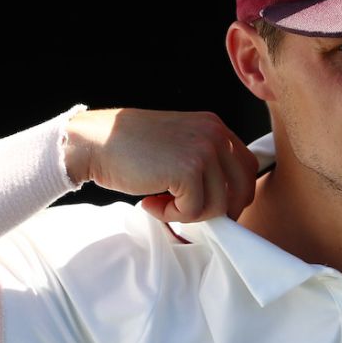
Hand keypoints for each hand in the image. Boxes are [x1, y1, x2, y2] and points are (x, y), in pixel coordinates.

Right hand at [65, 108, 258, 222]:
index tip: (210, 207)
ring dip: (188, 214)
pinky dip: (171, 215)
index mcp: (215, 127)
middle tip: (187, 212)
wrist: (95, 141)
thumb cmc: (130, 148)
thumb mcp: (178, 145)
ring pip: (218, 205)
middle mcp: (215, 135)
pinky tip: (150, 201)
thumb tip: (223, 202)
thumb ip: (203, 164)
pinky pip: (193, 211)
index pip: (246, 168)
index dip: (233, 194)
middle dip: (219, 211)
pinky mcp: (189, 169)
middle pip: (243, 188)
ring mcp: (204, 151)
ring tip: (160, 203)